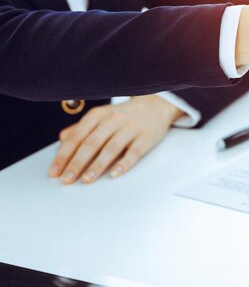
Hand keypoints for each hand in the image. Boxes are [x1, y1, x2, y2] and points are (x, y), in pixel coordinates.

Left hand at [49, 95, 183, 183]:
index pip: (77, 137)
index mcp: (98, 115)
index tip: (55, 171)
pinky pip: (133, 152)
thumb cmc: (124, 115)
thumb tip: (62, 140)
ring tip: (86, 180)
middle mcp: (113, 120)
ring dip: (97, 166)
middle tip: (67, 179)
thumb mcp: (101, 116)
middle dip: (77, 163)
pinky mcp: (145, 137)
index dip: (64, 155)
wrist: (155, 106)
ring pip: (111, 149)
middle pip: (91, 144)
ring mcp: (130, 128)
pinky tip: (114, 174)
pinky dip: (123, 164)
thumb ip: (82, 128)